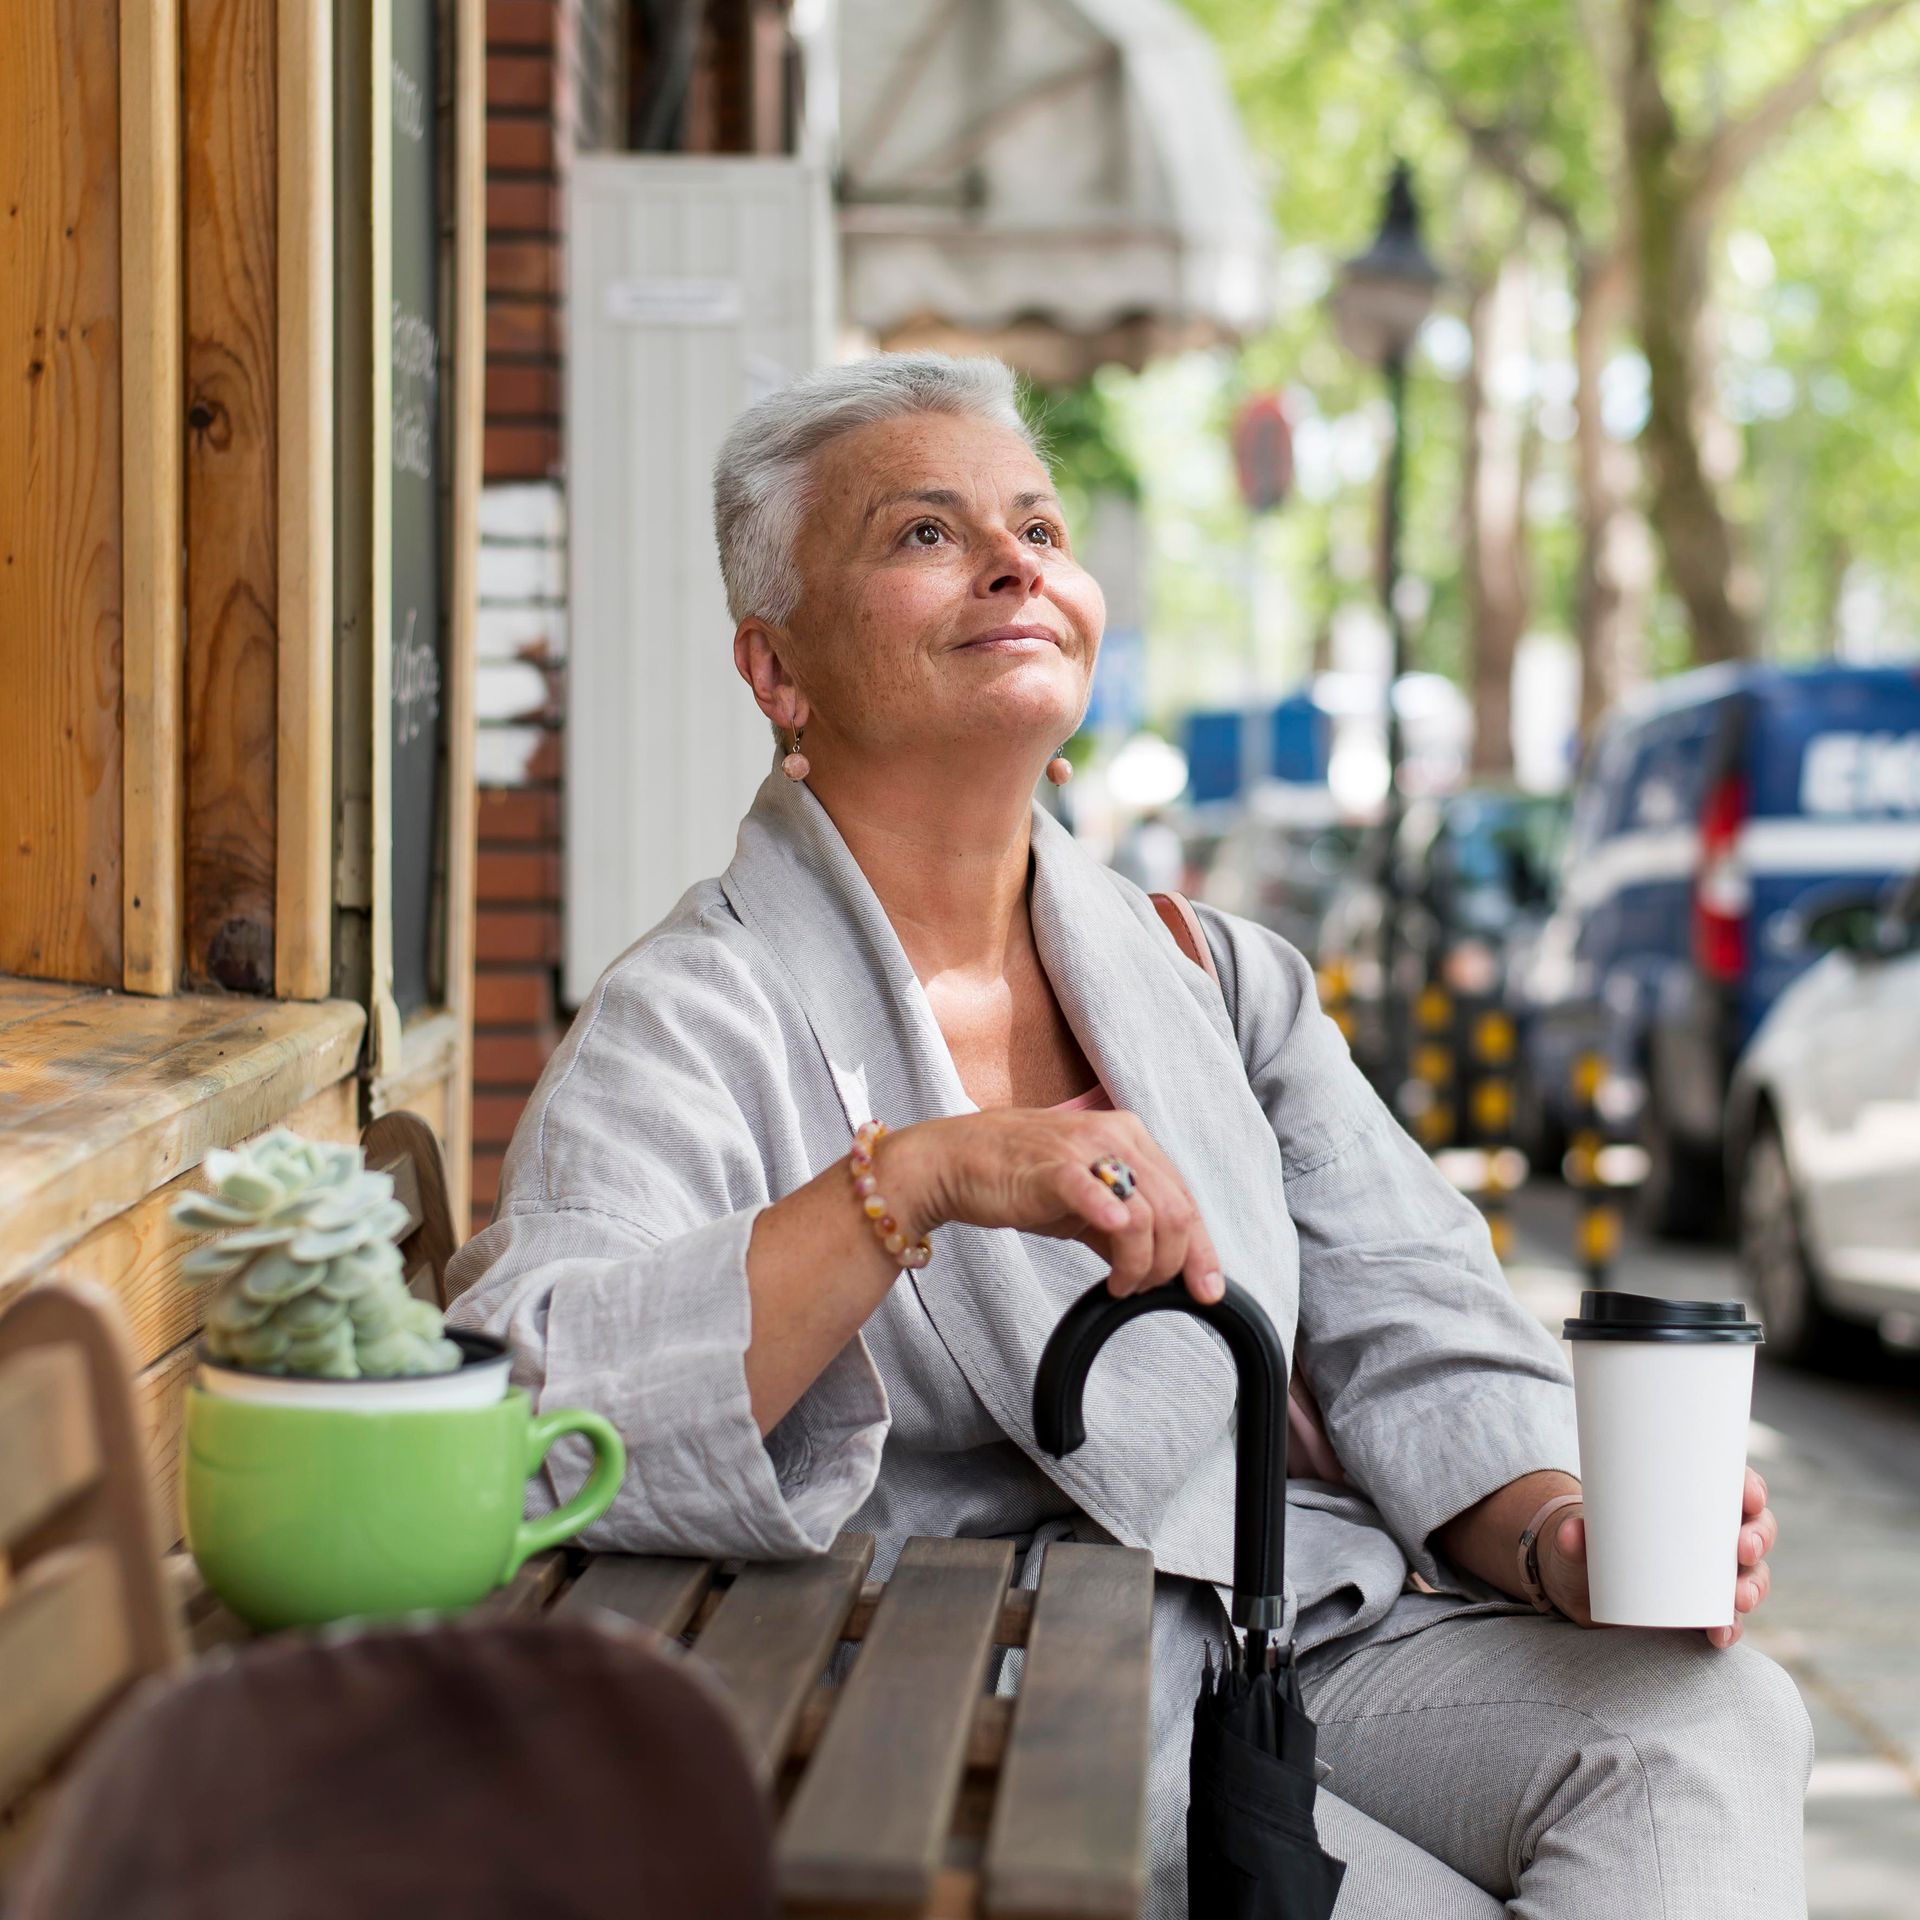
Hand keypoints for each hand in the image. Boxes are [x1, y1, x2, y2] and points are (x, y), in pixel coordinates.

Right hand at [889, 1110, 1225, 1303]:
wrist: (953, 1161)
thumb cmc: (1017, 1177)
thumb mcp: (1084, 1201)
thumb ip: (1122, 1226)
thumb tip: (1160, 1266)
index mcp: (1129, 1137)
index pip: (1184, 1198)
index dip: (1202, 1250)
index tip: (1206, 1290)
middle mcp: (1114, 1136)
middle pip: (1175, 1210)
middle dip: (1172, 1263)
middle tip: (1144, 1290)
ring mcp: (1083, 1149)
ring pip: (1145, 1214)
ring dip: (1142, 1264)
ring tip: (1120, 1285)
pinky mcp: (1052, 1168)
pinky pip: (1095, 1193)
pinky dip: (1114, 1222)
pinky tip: (1116, 1256)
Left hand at [1539, 1467, 1778, 1647]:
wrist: (1580, 1585)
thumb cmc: (1587, 1544)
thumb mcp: (1577, 1537)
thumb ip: (1572, 1535)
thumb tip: (1572, 1533)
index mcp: (1687, 1498)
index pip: (1732, 1485)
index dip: (1751, 1488)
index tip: (1751, 1496)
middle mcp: (1709, 1533)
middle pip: (1754, 1528)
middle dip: (1758, 1538)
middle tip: (1743, 1549)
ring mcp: (1711, 1573)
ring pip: (1750, 1574)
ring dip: (1753, 1586)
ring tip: (1738, 1600)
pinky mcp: (1704, 1608)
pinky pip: (1729, 1616)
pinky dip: (1730, 1626)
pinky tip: (1721, 1635)